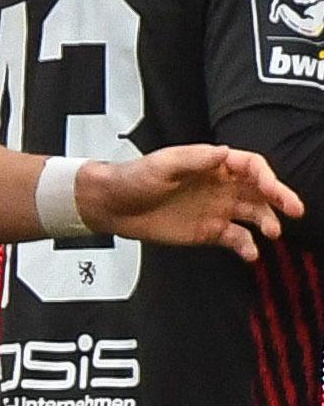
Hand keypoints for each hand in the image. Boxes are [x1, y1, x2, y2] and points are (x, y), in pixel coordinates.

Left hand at [86, 142, 302, 262]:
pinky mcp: (209, 232)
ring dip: (267, 223)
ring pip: (254, 215)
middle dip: (280, 199)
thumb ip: (195, 159)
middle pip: (261, 191)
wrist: (112, 205)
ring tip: (273, 233)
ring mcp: (217, 210)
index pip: (252, 167)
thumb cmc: (134, 178)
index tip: (272, 188)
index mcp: (214, 166)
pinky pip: (236, 239)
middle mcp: (222, 187)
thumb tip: (223, 153)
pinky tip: (250, 253)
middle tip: (294, 210)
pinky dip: (247, 246)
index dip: (266, 176)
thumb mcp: (163, 164)